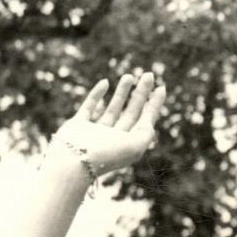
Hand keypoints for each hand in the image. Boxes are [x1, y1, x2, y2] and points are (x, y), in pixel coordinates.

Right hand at [51, 72, 165, 177]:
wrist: (74, 161)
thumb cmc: (107, 154)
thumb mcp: (136, 145)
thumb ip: (146, 131)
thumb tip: (149, 119)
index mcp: (128, 145)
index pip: (145, 121)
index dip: (154, 105)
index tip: (161, 88)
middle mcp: (113, 139)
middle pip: (131, 112)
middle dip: (141, 93)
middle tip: (149, 75)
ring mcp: (95, 132)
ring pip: (113, 108)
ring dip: (122, 92)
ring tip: (130, 75)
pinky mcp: (78, 125)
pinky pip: (89, 106)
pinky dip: (97, 95)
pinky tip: (105, 82)